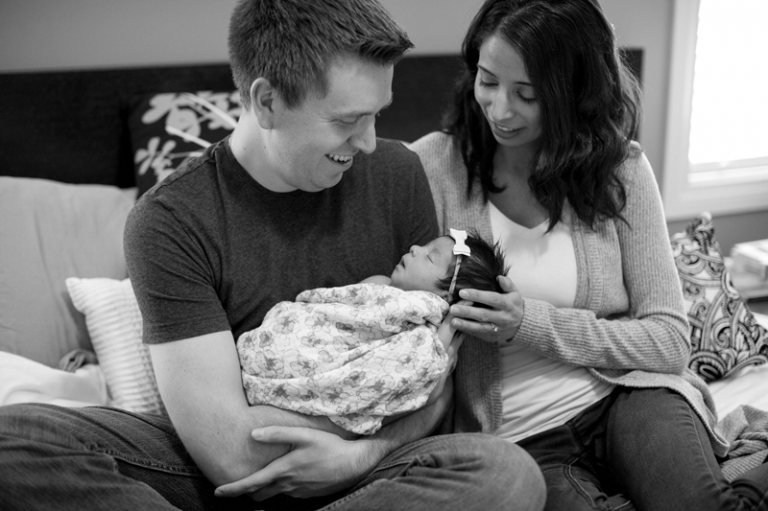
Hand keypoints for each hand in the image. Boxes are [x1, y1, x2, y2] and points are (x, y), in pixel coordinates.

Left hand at [214, 427, 368, 500]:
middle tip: (238, 485)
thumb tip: (253, 433)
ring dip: (266, 489)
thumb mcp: (304, 434)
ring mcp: (299, 491)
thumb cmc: (329, 446)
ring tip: (263, 478)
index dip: (233, 489)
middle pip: (259, 494)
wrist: (354, 463)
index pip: (252, 483)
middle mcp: (288, 485)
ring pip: (275, 494)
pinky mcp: (308, 494)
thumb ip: (278, 433)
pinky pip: (290, 493)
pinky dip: (283, 487)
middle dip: (247, 491)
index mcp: (283, 470)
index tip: (218, 492)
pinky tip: (289, 476)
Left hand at [449, 275, 522, 342]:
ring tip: (452, 321)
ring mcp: (497, 328)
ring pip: (480, 327)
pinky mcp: (492, 336)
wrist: (522, 324)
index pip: (492, 299)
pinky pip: (479, 334)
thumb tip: (499, 277)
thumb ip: (507, 284)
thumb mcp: (514, 292)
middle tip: (453, 308)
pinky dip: (468, 331)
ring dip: (466, 324)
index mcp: (507, 304)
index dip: (477, 296)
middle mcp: (503, 317)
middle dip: (467, 312)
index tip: (462, 292)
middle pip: (484, 314)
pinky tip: (457, 327)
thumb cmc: (513, 303)